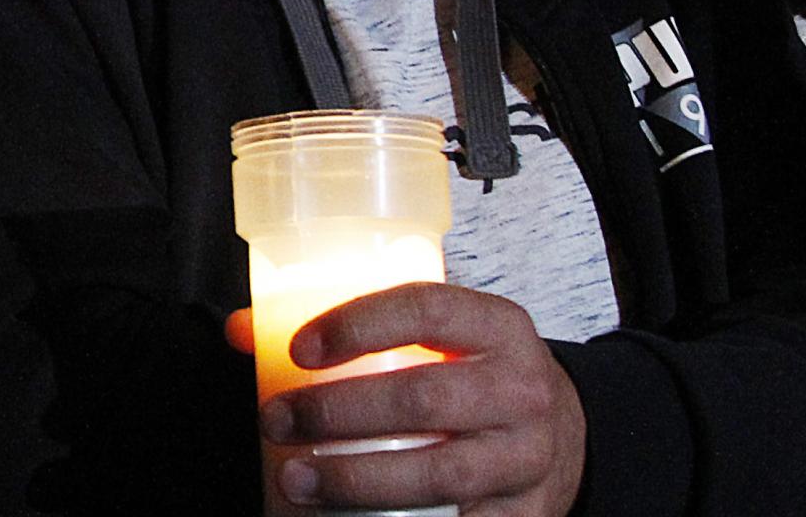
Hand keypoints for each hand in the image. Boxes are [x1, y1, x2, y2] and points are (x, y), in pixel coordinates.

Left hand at [231, 284, 584, 515]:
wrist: (563, 432)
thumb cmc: (473, 374)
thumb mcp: (434, 335)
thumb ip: (347, 328)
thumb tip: (241, 331)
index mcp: (496, 327)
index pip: (426, 310)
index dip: (358, 324)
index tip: (299, 349)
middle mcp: (521, 389)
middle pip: (424, 398)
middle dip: (338, 412)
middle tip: (277, 421)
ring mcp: (527, 457)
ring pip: (440, 473)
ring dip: (357, 481)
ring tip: (296, 480)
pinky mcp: (525, 514)